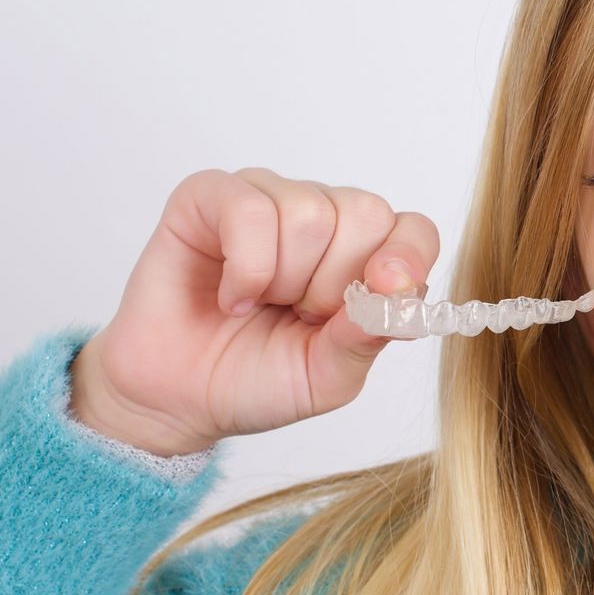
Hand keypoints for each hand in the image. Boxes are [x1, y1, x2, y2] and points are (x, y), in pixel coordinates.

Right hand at [70, 167, 440, 454]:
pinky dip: (245, 267)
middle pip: (365, 213)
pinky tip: (230, 296)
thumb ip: (368, 337)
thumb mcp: (327, 377)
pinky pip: (250, 209)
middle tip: (298, 314)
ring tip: (258, 305)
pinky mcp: (210, 196)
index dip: (407, 257)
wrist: (178, 398)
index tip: (381, 291)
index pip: (414, 229)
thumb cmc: (256, 380)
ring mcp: (267, 199)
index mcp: (364, 257)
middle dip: (333, 283)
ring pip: (308, 212)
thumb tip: (399, 291)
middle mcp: (323, 218)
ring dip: (283, 279)